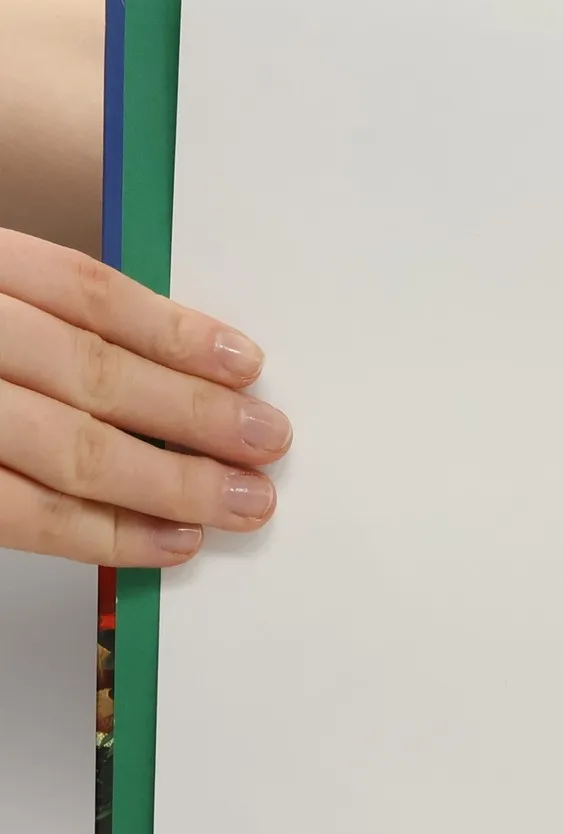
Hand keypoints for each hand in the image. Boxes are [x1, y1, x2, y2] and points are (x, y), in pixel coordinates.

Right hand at [0, 228, 289, 564]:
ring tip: (238, 502)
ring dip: (168, 483)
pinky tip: (165, 542)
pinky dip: (103, 534)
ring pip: (65, 449)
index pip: (83, 291)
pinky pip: (20, 513)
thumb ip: (48, 320)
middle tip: (266, 444)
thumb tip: (180, 365)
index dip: (174, 331)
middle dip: (193, 416)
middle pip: (89, 373)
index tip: (245, 364)